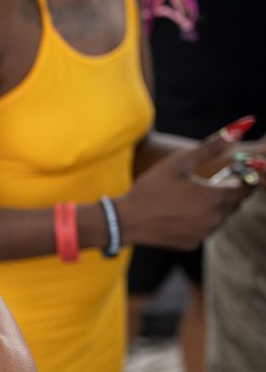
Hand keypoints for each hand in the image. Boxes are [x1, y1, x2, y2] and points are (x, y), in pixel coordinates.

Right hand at [117, 130, 260, 249]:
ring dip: (212, 208)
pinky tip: (179, 214)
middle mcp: (215, 219)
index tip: (229, 173)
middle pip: (235, 204)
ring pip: (220, 218)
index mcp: (215, 197)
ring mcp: (204, 234)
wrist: (125, 220)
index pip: (246, 187)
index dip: (241, 178)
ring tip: (188, 199)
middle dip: (226, 193)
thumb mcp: (179, 162)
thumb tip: (240, 127)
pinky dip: (198, 222)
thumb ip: (212, 146)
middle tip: (204, 184)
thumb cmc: (151, 188)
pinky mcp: (192, 244)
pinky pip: (204, 231)